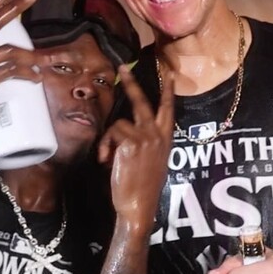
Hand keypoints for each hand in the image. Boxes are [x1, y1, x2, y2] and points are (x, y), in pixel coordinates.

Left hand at [97, 67, 173, 228]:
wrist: (139, 205)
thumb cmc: (142, 188)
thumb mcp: (150, 162)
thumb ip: (144, 144)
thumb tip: (123, 135)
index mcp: (165, 140)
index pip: (168, 110)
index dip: (168, 91)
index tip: (168, 74)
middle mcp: (157, 135)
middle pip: (142, 102)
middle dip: (132, 83)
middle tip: (122, 68)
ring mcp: (145, 137)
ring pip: (118, 123)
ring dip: (108, 140)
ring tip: (109, 159)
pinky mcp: (131, 142)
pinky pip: (111, 133)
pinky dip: (104, 147)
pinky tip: (107, 162)